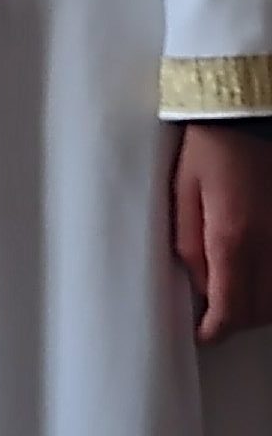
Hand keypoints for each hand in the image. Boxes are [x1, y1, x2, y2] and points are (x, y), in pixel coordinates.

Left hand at [172, 121, 271, 340]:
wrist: (245, 112)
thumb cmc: (208, 145)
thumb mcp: (183, 190)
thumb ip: (187, 241)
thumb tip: (197, 283)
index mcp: (231, 236)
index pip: (229, 307)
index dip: (215, 329)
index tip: (204, 334)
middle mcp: (268, 245)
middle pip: (257, 311)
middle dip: (234, 321)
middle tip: (213, 315)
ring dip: (255, 308)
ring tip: (233, 297)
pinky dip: (271, 288)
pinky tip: (256, 277)